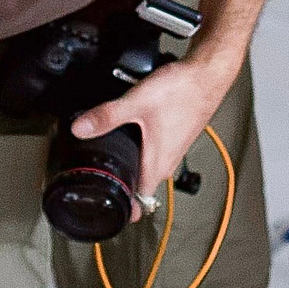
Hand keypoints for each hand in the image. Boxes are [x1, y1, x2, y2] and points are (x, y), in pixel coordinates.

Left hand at [69, 57, 234, 216]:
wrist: (208, 74)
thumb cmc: (183, 92)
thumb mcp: (137, 102)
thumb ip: (107, 116)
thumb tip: (80, 129)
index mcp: (157, 164)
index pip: (140, 202)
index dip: (123, 212)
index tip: (107, 213)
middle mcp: (167, 161)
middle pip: (140, 184)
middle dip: (121, 184)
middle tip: (97, 178)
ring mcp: (173, 149)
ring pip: (148, 166)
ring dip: (132, 164)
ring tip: (112, 153)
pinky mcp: (175, 135)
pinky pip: (155, 151)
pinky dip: (142, 148)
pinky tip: (133, 131)